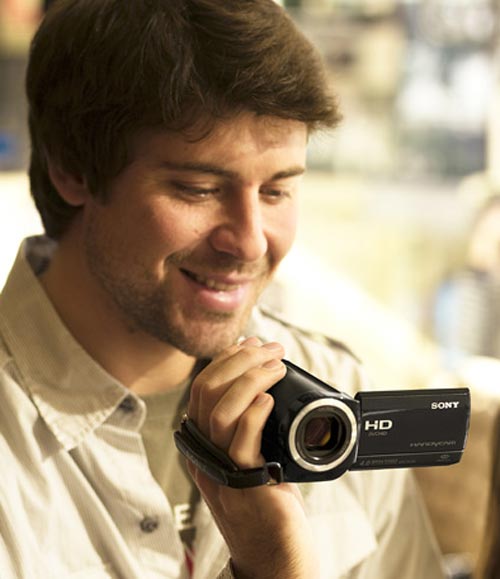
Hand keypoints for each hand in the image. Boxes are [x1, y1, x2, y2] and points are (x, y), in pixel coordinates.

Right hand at [187, 337, 319, 578]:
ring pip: (220, 410)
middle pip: (206, 391)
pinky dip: (254, 412)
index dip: (226, 359)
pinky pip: (240, 441)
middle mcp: (205, 453)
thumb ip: (249, 424)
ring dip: (250, 378)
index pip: (202, 388)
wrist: (274, 554)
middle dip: (239, 359)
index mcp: (204, 442)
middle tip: (270, 349)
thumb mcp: (251, 454)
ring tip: (276, 365)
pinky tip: (271, 399)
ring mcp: (221, 469)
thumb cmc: (268, 501)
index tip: (253, 343)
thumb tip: (263, 382)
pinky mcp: (244, 484)